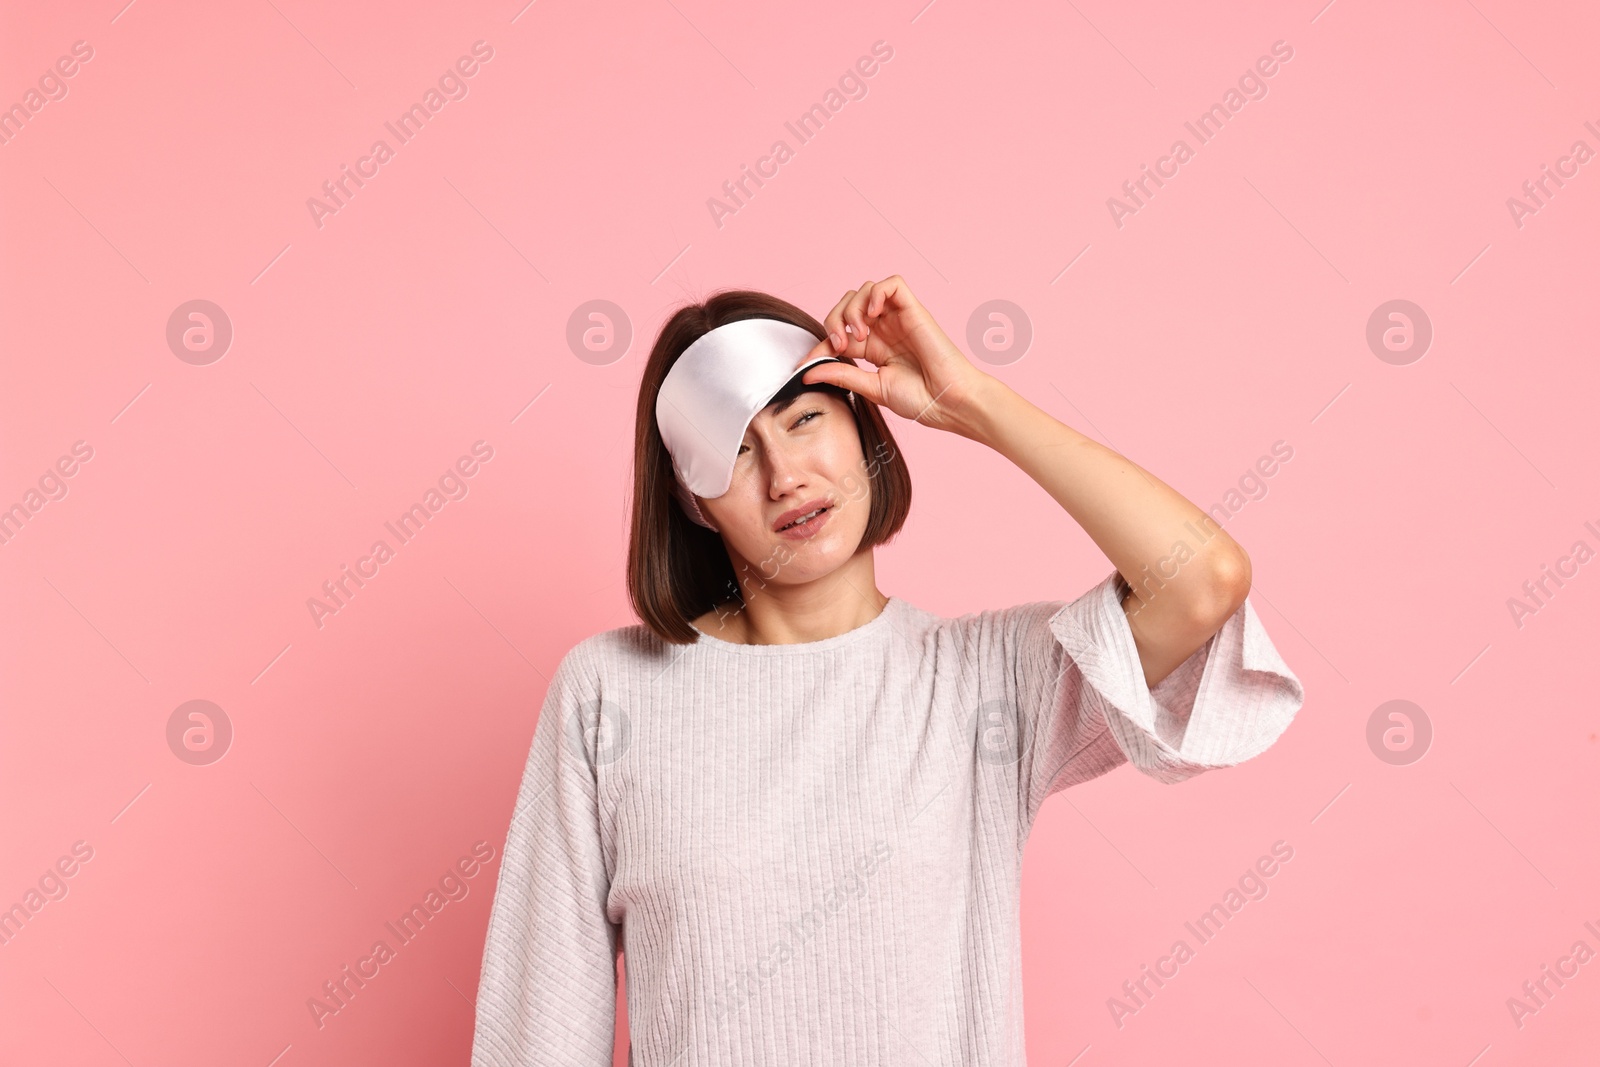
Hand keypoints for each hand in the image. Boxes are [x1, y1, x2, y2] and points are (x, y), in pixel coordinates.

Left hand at [800, 276, 992, 435]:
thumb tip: (807, 372)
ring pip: (864, 290)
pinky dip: (876, 293)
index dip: (820, 343)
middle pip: (847, 304)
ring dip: (852, 309)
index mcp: (873, 348)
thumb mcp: (871, 387)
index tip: (808, 362)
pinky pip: (891, 284)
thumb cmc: (920, 399)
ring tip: (858, 335)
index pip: (838, 333)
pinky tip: (873, 315)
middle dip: (834, 320)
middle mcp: (884, 329)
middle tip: (839, 345)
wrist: (948, 402)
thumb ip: (841, 375)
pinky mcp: (913, 310)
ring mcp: (898, 318)